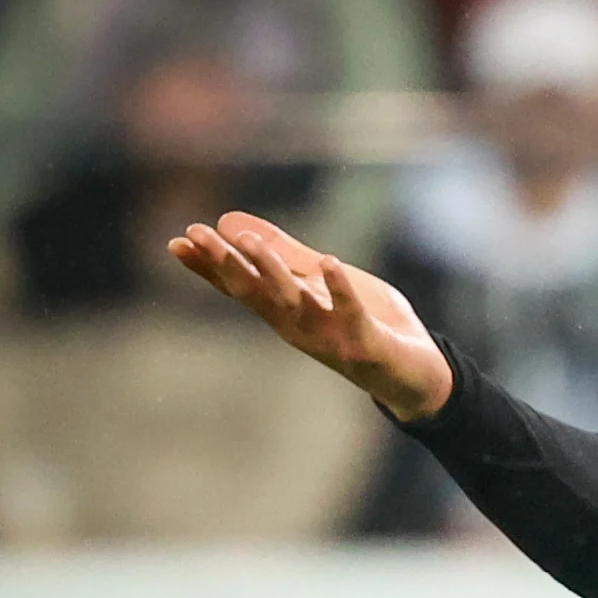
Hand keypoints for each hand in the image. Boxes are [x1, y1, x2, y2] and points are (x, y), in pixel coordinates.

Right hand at [167, 211, 453, 421]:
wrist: (419, 374)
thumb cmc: (367, 324)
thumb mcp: (322, 281)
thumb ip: (285, 255)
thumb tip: (232, 223)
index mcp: (286, 311)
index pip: (239, 286)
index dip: (208, 266)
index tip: (178, 241)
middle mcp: (299, 326)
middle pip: (255, 293)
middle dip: (226, 264)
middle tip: (197, 235)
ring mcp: (330, 337)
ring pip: (294, 303)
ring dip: (273, 273)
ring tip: (252, 243)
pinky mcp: (365, 343)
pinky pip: (350, 313)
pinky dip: (339, 289)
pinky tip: (330, 262)